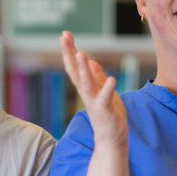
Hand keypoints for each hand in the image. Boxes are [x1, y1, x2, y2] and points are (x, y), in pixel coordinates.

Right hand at [60, 30, 127, 145]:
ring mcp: (95, 102)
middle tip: (64, 37)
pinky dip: (108, 89)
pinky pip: (105, 99)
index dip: (70, 51)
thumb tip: (91, 61)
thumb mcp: (103, 92)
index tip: (65, 35)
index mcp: (86, 88)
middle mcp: (87, 94)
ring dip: (83, 69)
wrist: (112, 140)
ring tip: (81, 54)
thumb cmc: (108, 116)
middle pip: (75, 71)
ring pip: (86, 84)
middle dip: (70, 54)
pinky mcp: (105, 111)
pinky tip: (112, 79)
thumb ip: (97, 77)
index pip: (75, 67)